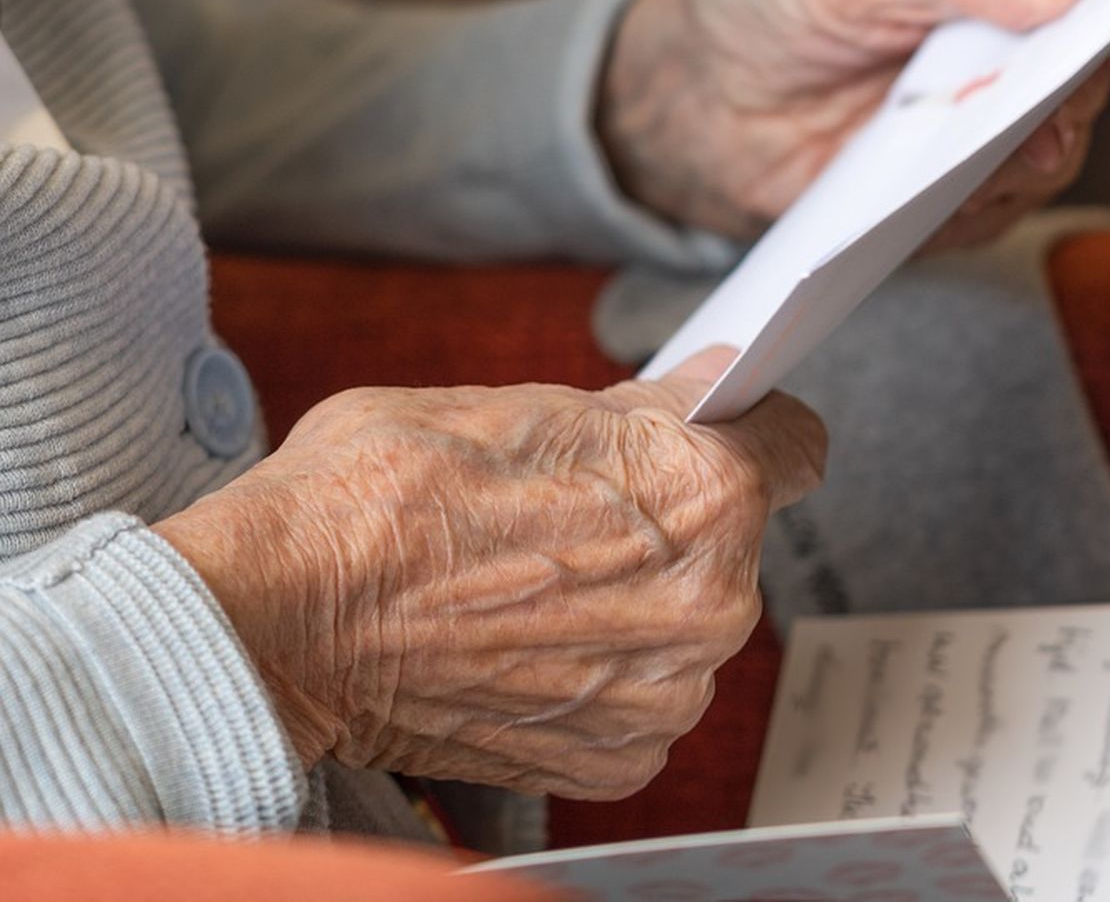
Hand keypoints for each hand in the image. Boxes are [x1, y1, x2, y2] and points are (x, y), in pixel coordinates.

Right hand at [156, 351, 825, 798]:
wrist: (275, 621)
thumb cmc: (377, 495)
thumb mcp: (520, 405)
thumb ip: (641, 409)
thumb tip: (712, 387)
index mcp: (703, 494)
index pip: (795, 445)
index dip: (755, 428)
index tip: (727, 433)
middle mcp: (712, 607)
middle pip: (738, 539)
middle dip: (679, 519)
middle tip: (583, 509)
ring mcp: (667, 696)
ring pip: (691, 622)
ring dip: (642, 602)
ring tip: (540, 580)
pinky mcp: (620, 760)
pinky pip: (646, 693)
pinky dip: (605, 671)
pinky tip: (528, 642)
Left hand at [600, 0, 1109, 245]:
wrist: (697, 93)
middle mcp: (1022, 24)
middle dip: (1068, 103)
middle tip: (1002, 119)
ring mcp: (995, 105)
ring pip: (1063, 151)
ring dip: (1009, 165)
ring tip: (929, 153)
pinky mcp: (960, 177)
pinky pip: (1001, 211)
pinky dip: (963, 211)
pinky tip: (902, 191)